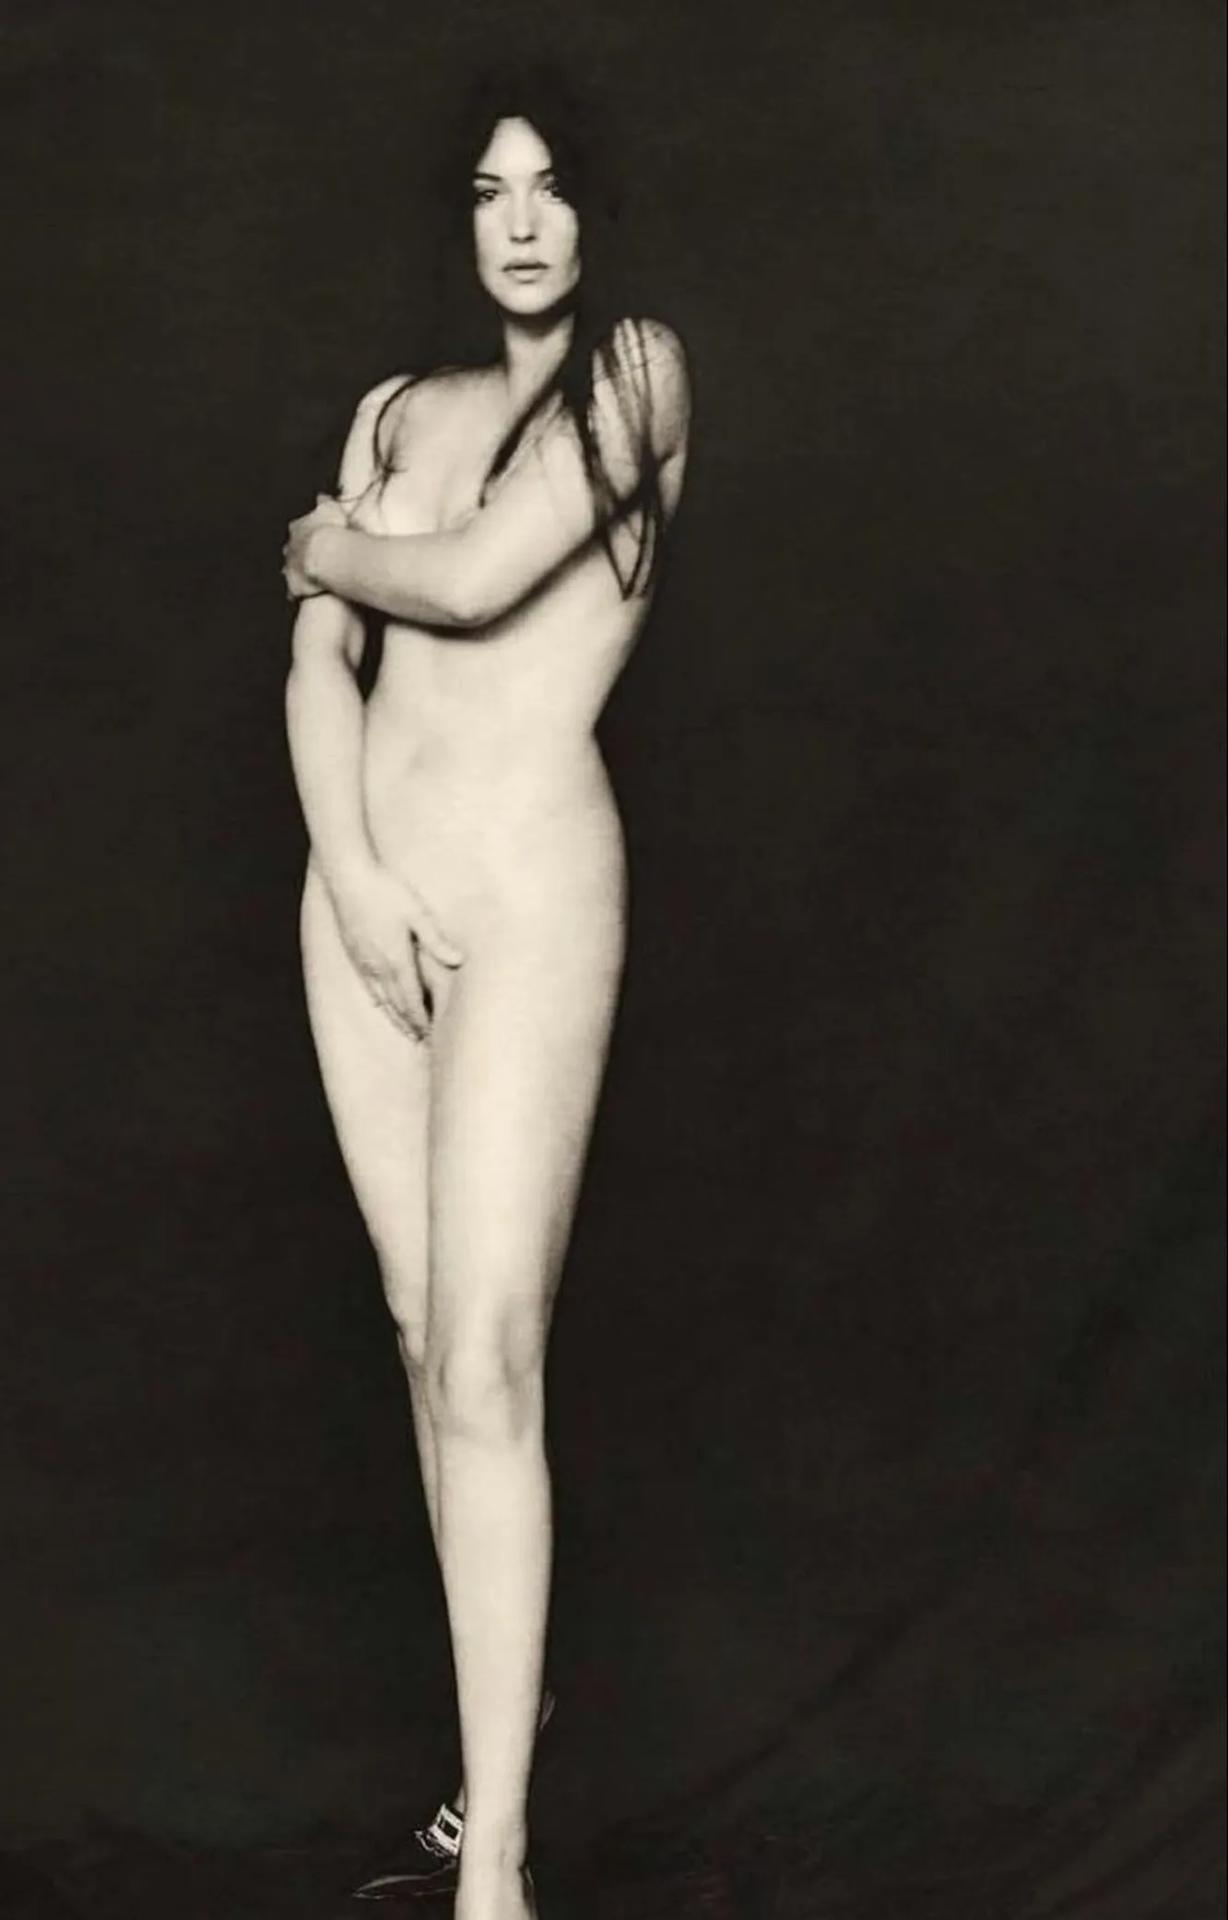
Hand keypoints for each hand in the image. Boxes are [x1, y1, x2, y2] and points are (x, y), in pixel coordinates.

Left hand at [282, 493, 349, 600]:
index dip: (306, 530)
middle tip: (310, 555)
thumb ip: (325, 502)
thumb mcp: (331, 508)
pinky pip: (294, 590)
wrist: (326, 556)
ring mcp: (290, 567)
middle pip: (291, 548)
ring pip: (289, 568)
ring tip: (307, 575)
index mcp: (298, 527)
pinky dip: (297, 590)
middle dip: (298, 550)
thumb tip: (322, 497)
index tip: (314, 534)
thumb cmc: (330, 530)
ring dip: (297, 570)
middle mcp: (290, 547)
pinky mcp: (294, 585)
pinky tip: (303, 594)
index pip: (298, 527)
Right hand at [329, 857, 464, 1040]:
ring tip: (403, 1029)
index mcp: (396, 959)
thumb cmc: (386, 891)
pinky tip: (379, 1003)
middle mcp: (378, 966)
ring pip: (380, 998)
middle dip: (408, 1023)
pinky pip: (367, 985)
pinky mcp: (353, 952)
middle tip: (419, 1041)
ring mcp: (363, 961)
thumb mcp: (418, 913)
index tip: (429, 1035)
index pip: (411, 999)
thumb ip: (436, 940)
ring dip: (393, 1016)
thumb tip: (459, 961)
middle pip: (395, 1004)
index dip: (420, 1019)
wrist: (348, 877)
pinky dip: (376, 1000)